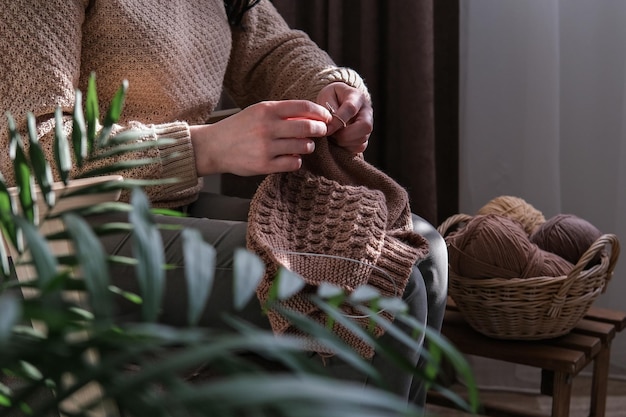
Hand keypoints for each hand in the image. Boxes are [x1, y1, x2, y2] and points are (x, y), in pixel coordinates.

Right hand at [190, 100, 331, 175]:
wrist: (214, 147)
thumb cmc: (239, 128)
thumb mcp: (257, 112)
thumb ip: (281, 112)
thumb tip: (311, 116)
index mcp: (266, 110)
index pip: (302, 107)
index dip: (320, 112)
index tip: (326, 117)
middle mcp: (267, 127)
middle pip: (307, 127)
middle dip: (319, 129)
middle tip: (321, 131)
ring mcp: (266, 147)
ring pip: (303, 146)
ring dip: (308, 146)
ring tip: (303, 145)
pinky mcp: (264, 165)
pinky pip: (293, 163)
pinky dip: (297, 160)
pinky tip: (292, 157)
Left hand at [316, 82, 372, 153]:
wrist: (338, 102)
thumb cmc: (331, 98)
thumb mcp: (326, 96)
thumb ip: (327, 108)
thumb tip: (330, 125)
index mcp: (356, 97)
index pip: (351, 108)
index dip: (338, 121)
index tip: (327, 128)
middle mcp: (367, 111)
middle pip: (365, 126)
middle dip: (346, 135)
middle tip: (332, 135)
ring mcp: (368, 125)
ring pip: (362, 139)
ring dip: (344, 142)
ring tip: (333, 136)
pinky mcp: (365, 137)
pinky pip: (359, 147)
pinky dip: (346, 147)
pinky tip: (338, 140)